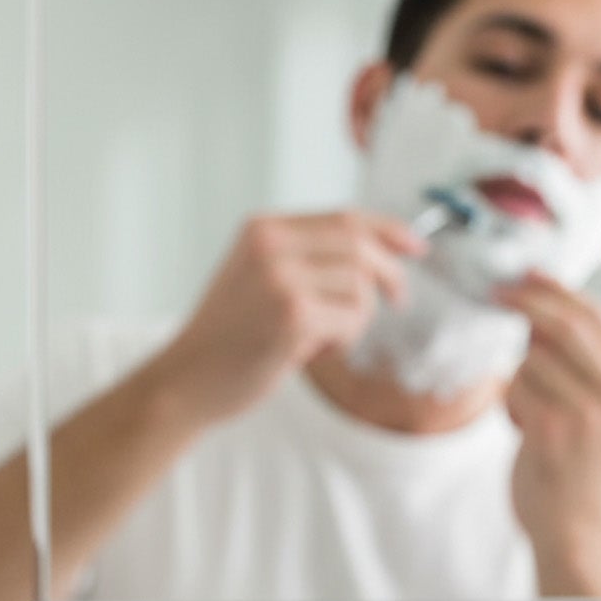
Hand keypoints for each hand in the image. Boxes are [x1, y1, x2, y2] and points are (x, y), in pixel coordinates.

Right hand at [155, 211, 426, 428]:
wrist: (184, 382)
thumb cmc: (226, 341)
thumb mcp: (257, 279)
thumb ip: (304, 259)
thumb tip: (378, 252)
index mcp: (262, 229)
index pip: (344, 218)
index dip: (389, 231)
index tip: (416, 248)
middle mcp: (271, 245)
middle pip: (360, 247)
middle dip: (388, 276)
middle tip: (397, 302)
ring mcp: (281, 278)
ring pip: (361, 287)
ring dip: (356, 320)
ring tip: (324, 339)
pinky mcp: (292, 315)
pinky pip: (351, 319)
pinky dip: (343, 340)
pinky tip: (311, 353)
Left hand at [495, 272, 600, 555]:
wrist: (575, 530)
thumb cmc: (576, 470)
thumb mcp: (597, 410)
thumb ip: (580, 363)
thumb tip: (537, 309)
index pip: (597, 316)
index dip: (556, 290)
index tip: (526, 276)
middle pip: (567, 323)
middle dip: (527, 302)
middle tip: (497, 294)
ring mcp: (589, 412)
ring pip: (532, 359)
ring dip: (518, 379)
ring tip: (530, 415)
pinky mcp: (553, 430)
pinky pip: (515, 388)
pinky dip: (509, 405)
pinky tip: (524, 433)